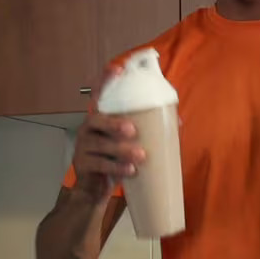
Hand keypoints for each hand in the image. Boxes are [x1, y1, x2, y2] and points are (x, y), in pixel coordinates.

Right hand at [72, 67, 144, 202]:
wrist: (95, 190)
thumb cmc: (114, 161)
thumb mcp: (128, 144)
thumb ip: (146, 131)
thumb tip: (177, 122)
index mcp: (101, 119)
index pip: (100, 95)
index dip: (106, 81)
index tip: (117, 69)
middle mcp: (89, 128)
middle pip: (97, 120)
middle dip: (114, 124)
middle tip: (132, 130)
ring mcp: (83, 146)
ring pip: (100, 144)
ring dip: (121, 150)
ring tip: (140, 156)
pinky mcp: (82, 164)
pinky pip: (99, 164)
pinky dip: (116, 168)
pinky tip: (130, 171)